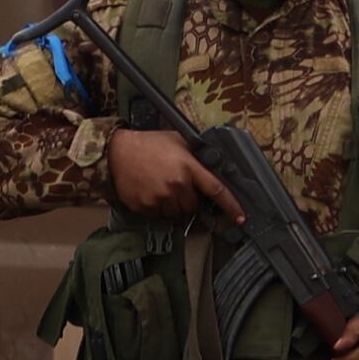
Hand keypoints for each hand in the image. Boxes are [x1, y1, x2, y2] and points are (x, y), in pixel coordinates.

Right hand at [107, 126, 241, 223]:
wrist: (117, 151)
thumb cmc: (150, 144)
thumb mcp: (179, 142)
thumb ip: (197, 155)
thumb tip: (215, 166)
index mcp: (189, 167)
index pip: (216, 190)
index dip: (231, 206)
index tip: (240, 218)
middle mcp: (176, 185)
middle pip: (194, 206)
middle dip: (190, 200)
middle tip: (179, 187)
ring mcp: (159, 198)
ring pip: (177, 213)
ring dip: (174, 206)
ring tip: (163, 188)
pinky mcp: (145, 207)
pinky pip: (159, 215)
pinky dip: (158, 208)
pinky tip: (151, 192)